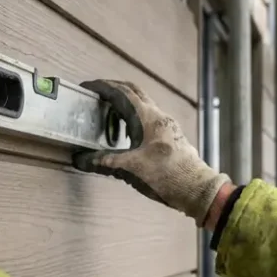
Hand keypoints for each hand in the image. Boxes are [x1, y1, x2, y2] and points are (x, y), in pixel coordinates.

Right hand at [73, 80, 230, 225]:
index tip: (87, 86)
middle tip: (97, 93)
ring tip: (108, 111)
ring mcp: (167, 125)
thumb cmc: (165, 176)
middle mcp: (159, 116)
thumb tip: (79, 159)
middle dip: (114, 88)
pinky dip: (134, 115)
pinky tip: (127, 130)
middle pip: (135, 92)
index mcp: (149, 118)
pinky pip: (149, 116)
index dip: (103, 87)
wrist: (197, 189)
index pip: (122, 93)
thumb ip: (104, 161)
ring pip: (144, 104)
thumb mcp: (130, 168)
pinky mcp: (170, 135)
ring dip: (126, 102)